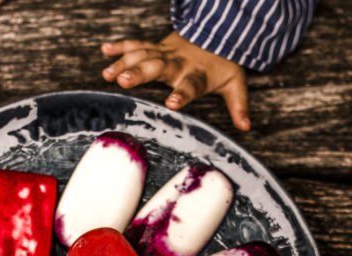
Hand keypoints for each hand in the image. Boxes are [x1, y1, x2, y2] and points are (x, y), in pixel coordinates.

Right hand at [101, 32, 250, 130]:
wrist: (216, 32)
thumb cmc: (222, 65)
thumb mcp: (235, 84)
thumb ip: (239, 106)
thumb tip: (247, 127)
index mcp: (197, 75)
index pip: (190, 85)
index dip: (181, 94)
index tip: (171, 103)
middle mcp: (178, 63)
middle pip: (158, 67)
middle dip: (141, 73)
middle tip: (125, 81)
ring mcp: (165, 53)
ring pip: (143, 55)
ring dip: (125, 63)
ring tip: (108, 74)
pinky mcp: (156, 47)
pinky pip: (136, 45)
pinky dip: (120, 47)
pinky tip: (105, 51)